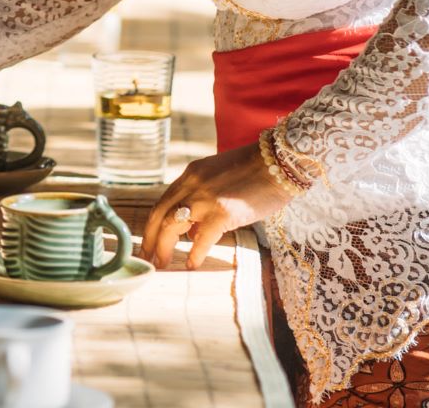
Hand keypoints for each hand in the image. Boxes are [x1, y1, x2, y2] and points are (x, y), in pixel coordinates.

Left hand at [142, 142, 295, 270]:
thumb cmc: (257, 173)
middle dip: (150, 239)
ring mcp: (205, 198)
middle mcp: (192, 184)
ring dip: (164, 247)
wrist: (280, 163)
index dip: (152, 224)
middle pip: (160, 214)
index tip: (148, 240)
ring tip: (162, 263)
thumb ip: (203, 199)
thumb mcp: (219, 178)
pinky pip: (201, 239)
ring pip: (172, 226)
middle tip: (147, 258)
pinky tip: (192, 265)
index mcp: (191, 174)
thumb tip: (193, 232)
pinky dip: (194, 255)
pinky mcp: (222, 212)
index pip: (163, 202)